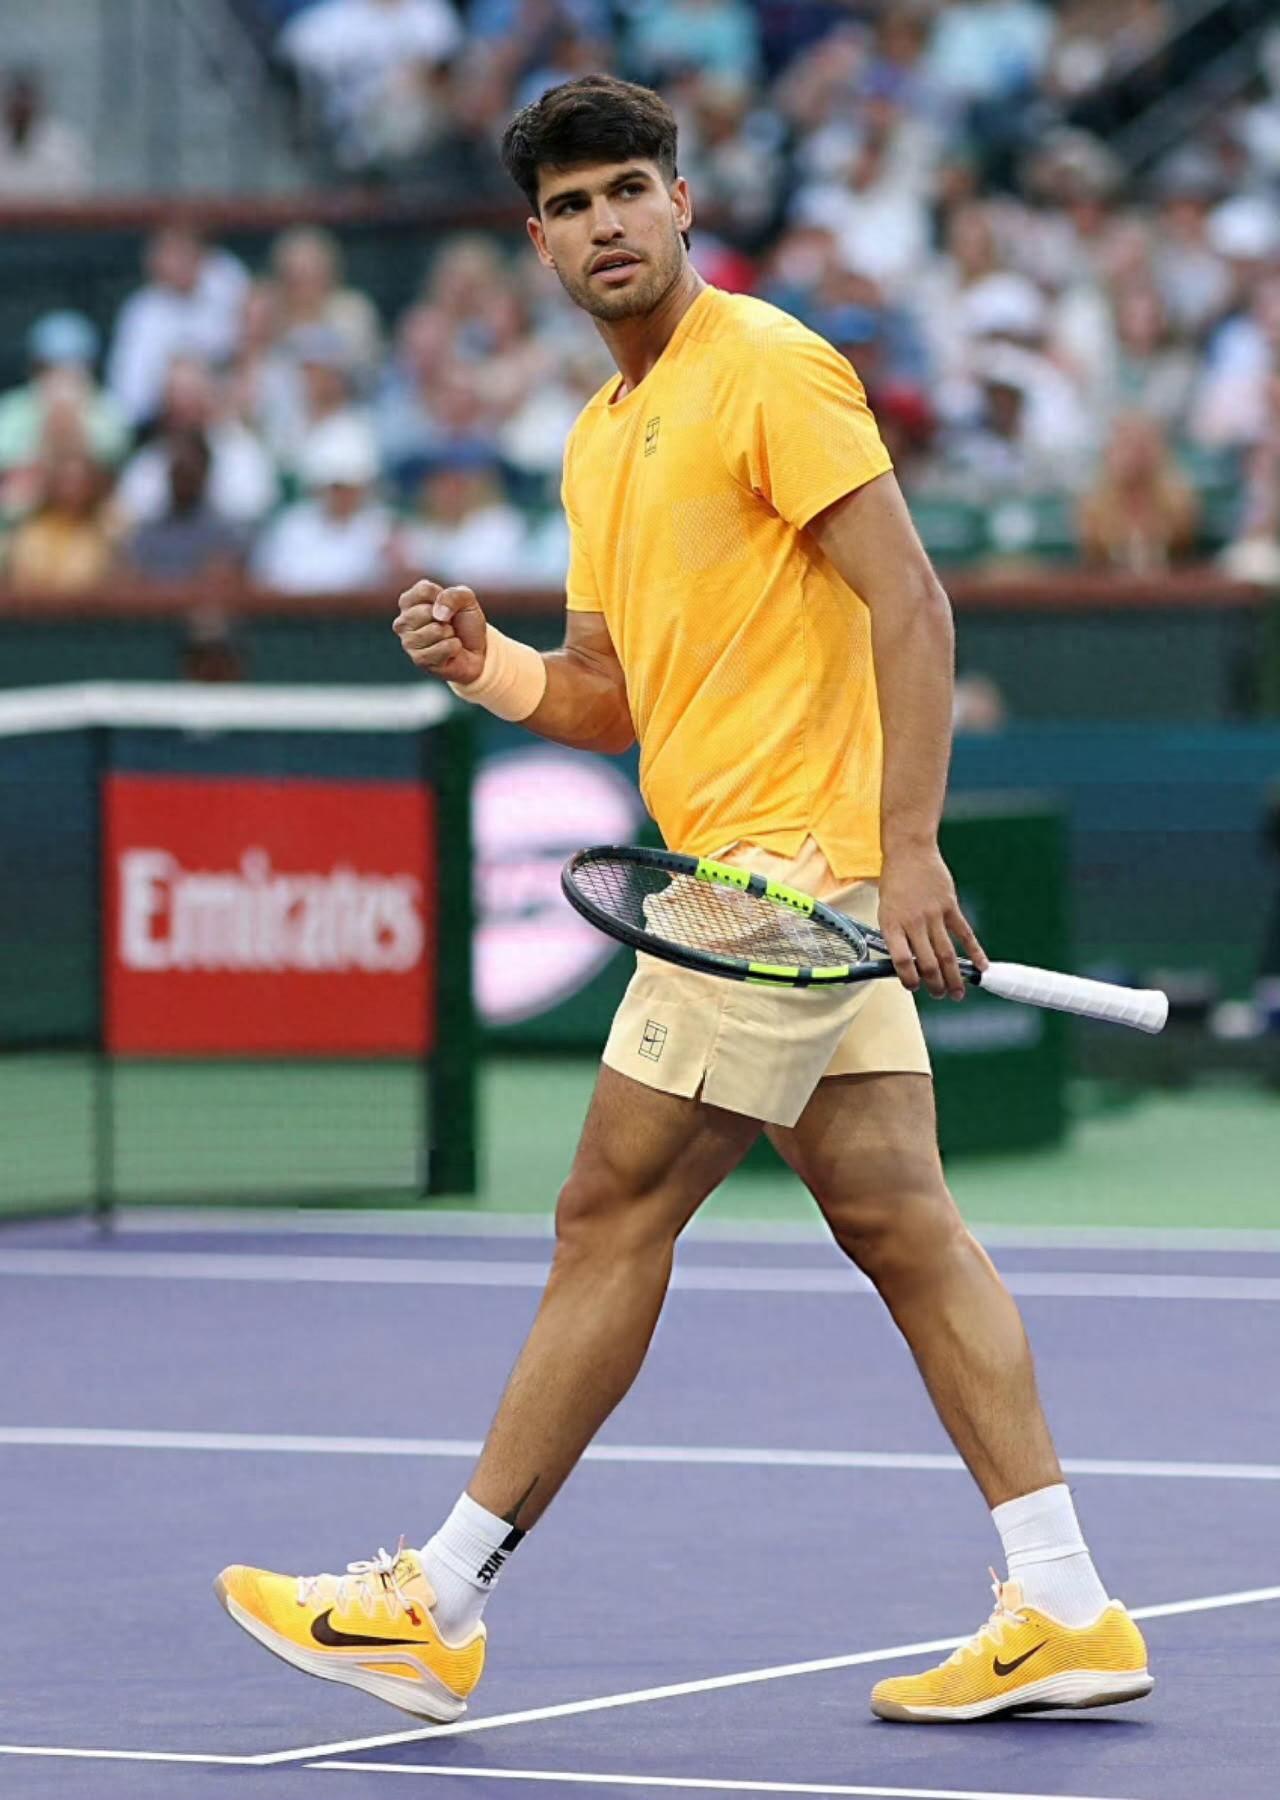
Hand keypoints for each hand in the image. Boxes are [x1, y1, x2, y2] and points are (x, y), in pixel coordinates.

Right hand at [393, 579, 486, 684]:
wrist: (476, 650)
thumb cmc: (464, 622)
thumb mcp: (466, 599)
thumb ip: (453, 595)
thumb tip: (438, 613)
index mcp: (409, 602)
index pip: (424, 590)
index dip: (444, 597)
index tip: (448, 606)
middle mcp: (403, 622)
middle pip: (426, 611)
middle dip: (446, 618)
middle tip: (448, 625)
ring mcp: (408, 642)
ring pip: (435, 630)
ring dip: (450, 634)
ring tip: (448, 637)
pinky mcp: (419, 660)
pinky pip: (443, 648)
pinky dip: (454, 647)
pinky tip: (451, 650)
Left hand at [877, 844, 986, 1000]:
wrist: (909, 852)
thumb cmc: (895, 882)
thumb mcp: (886, 910)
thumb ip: (897, 935)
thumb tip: (907, 963)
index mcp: (892, 925)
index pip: (902, 961)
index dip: (909, 979)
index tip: (914, 987)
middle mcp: (913, 923)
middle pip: (928, 963)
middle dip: (936, 985)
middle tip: (941, 995)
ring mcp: (933, 915)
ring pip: (946, 954)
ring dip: (954, 977)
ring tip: (958, 993)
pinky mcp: (950, 907)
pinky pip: (964, 934)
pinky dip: (975, 952)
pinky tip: (981, 966)